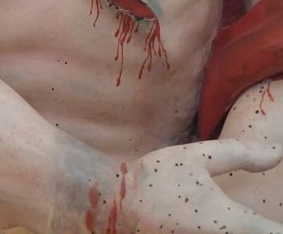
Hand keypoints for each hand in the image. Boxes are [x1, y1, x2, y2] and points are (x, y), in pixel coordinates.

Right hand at [85, 139, 282, 233]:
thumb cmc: (157, 177)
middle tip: (257, 218)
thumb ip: (241, 154)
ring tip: (233, 220)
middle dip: (261, 229)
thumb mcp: (198, 157)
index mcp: (227, 222)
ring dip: (242, 232)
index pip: (271, 233)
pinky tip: (209, 226)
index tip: (273, 218)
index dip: (276, 225)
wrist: (113, 205)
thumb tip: (278, 153)